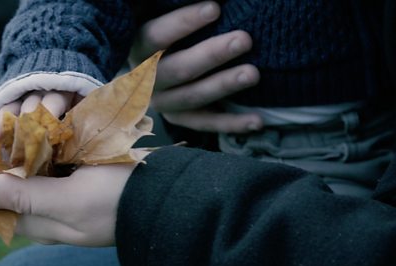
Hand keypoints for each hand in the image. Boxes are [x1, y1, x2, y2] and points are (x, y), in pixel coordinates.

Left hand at [0, 96, 143, 245]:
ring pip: (9, 158)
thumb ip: (25, 199)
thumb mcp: (71, 204)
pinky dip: (18, 131)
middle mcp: (35, 202)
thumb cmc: (117, 202)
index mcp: (30, 217)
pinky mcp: (67, 171)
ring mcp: (52, 185)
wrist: (156, 196)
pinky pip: (32, 152)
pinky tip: (11, 114)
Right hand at [130, 1, 262, 132]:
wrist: (153, 70)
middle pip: (179, 70)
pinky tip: (257, 121)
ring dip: (224, 85)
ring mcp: (163, 102)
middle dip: (213, 55)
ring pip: (192, 97)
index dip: (183, 23)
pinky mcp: (179, 118)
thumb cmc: (168, 37)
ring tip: (253, 74)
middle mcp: (147, 80)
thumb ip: (177, 15)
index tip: (215, 9)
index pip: (155, 36)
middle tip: (244, 40)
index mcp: (138, 50)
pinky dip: (231, 123)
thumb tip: (211, 3)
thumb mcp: (163, 24)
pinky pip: (204, 123)